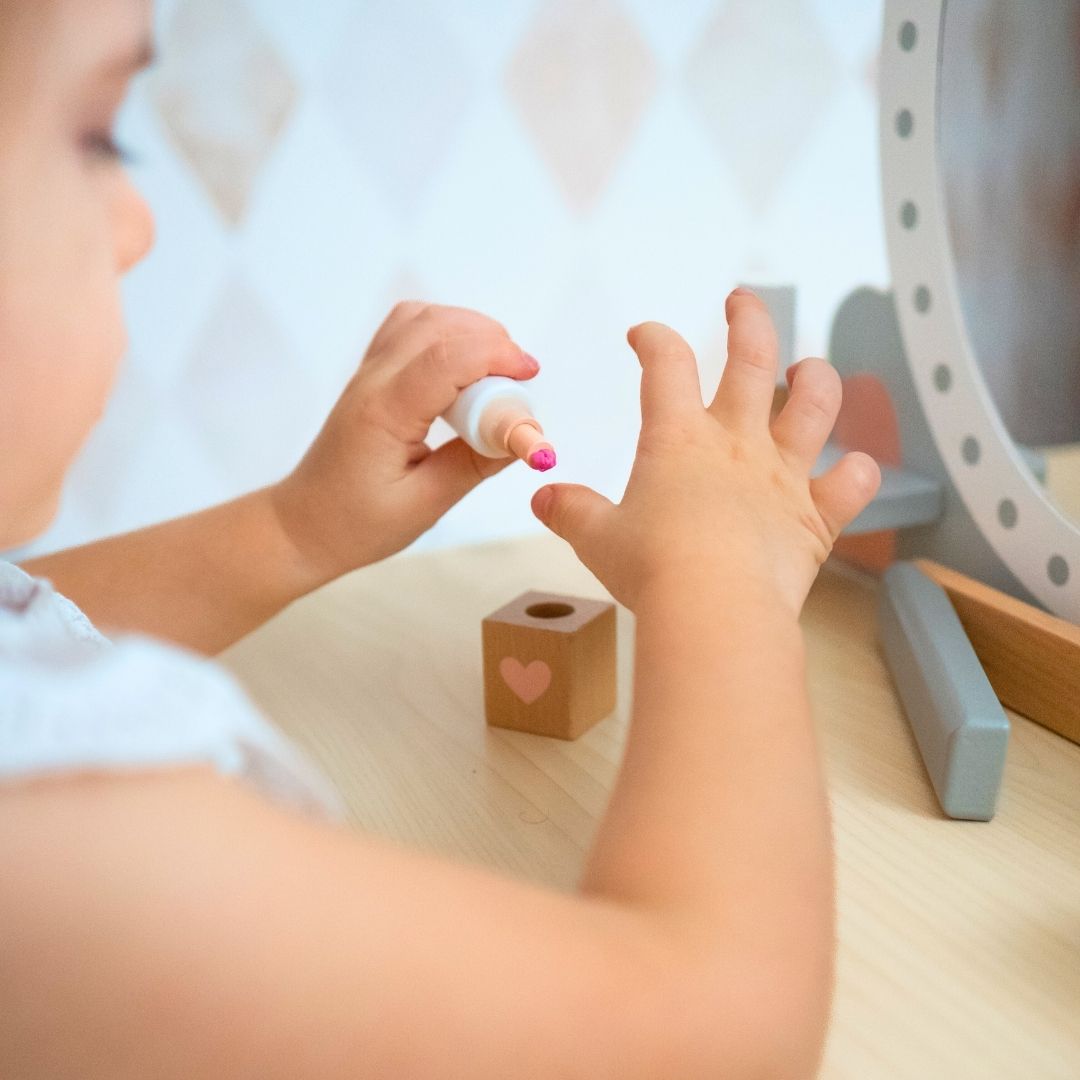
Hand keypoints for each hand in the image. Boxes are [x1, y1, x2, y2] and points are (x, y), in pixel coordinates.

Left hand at [271, 302, 536, 582]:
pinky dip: (446, 332)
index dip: (495, 356)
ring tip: (495, 373)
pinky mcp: (370, 374)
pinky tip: (463, 366)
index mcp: (384, 414)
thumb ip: (475, 464)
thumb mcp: (425, 504)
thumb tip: (526, 437)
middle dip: (490, 341)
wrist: (304, 525)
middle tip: (519, 381)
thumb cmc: (358, 524)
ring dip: (468, 332)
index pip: (445, 359)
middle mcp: (372, 381)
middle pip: (437, 325)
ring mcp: (367, 372)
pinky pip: (409, 328)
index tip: (529, 376)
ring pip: (422, 317)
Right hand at [530, 289, 880, 616]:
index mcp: (678, 439)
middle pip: (752, 358)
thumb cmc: (654, 569)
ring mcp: (783, 476)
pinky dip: (859, 474)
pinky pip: (852, 484)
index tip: (645, 335)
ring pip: (815, 405)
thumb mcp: (598, 539)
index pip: (666, 363)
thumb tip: (545, 498)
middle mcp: (736, 444)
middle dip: (748, 320)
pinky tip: (856, 469)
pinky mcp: (816, 517)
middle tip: (742, 301)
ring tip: (810, 368)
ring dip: (816, 379)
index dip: (654, 338)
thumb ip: (573, 512)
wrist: (715, 608)